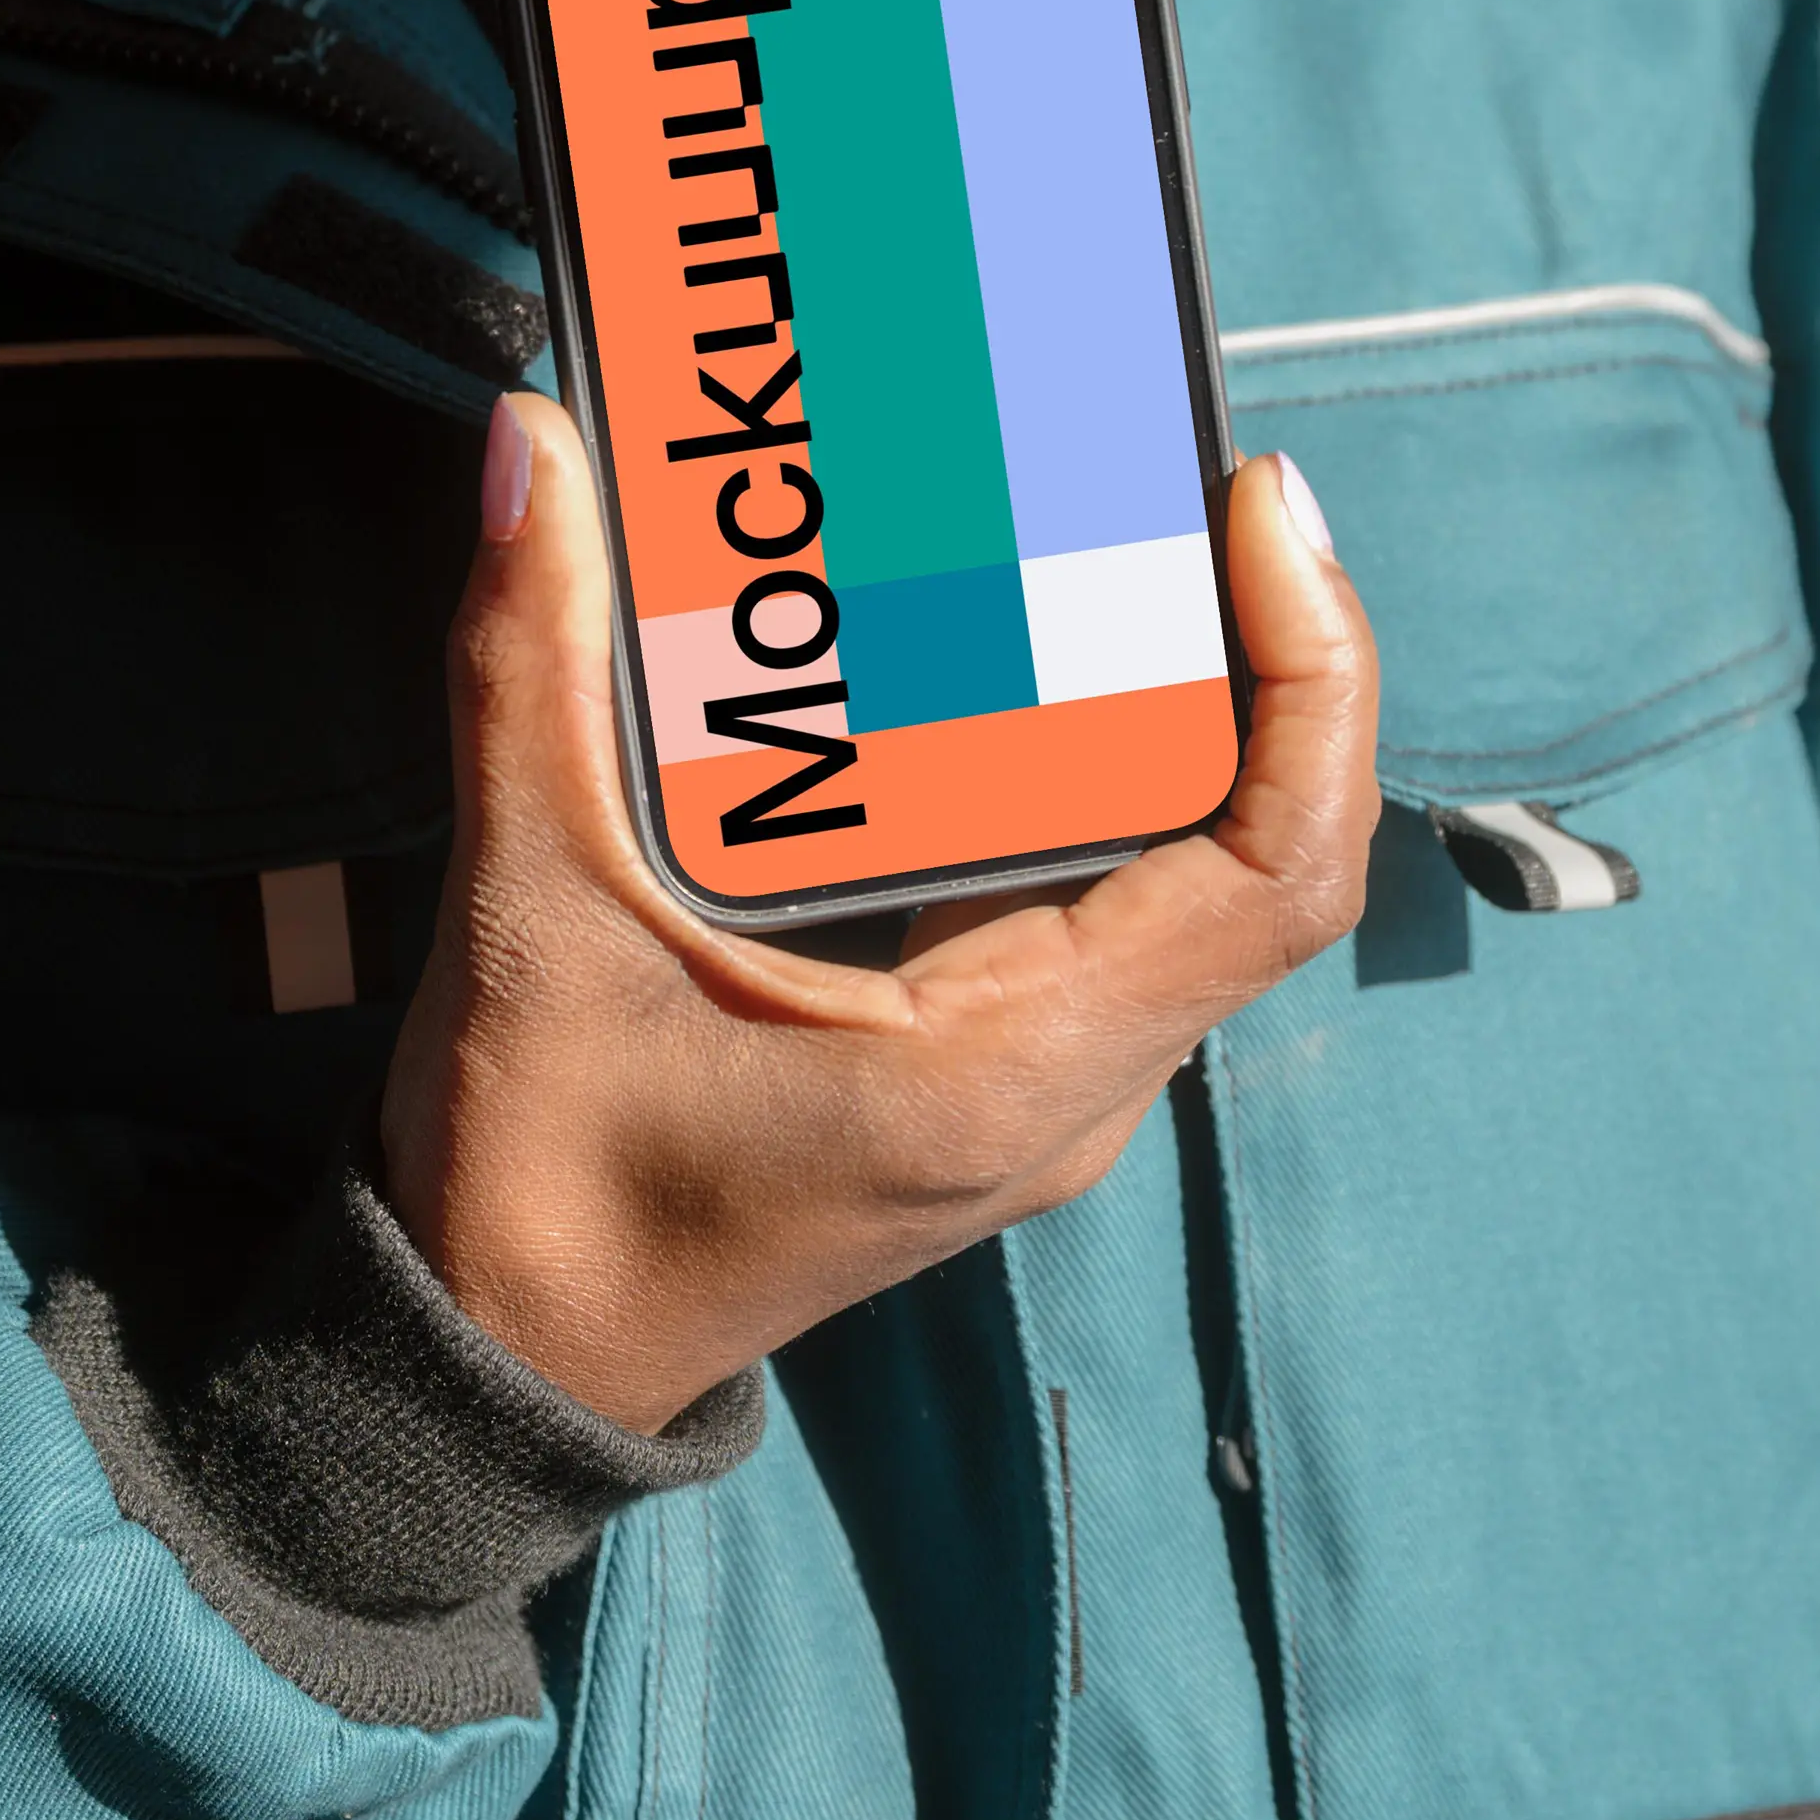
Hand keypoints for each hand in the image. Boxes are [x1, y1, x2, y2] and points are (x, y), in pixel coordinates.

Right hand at [371, 399, 1383, 1431]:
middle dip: (1239, 641)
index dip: (1313, 679)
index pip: (1272, 872)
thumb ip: (532, 680)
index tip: (1257, 509)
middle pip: (1249, 842)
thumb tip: (533, 455)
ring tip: (1101, 518)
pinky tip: (999, 645)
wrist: (505, 1364)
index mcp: (1005, 1070)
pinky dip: (1074, 760)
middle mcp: (1061, 1082)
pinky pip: (1088, 891)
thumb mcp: (530, 920)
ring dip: (1162, 694)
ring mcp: (1032, 1080)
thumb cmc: (533, 1196)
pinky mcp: (980, 1062)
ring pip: (1176, 864)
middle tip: (1160, 465)